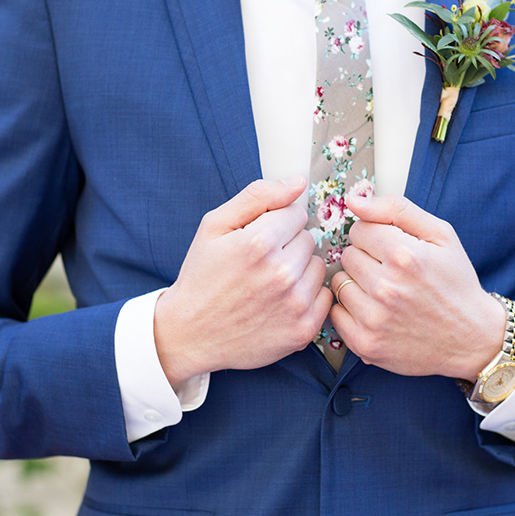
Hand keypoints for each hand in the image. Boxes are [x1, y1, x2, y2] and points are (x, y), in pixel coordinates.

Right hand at [154, 176, 331, 386]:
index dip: (275, 223)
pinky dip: (306, 297)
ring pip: (318, 266)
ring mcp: (294, 304)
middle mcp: (281, 273)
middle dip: (287, 246)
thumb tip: (298, 182)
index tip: (258, 239)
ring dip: (299, 270)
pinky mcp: (303, 329)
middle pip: (308, 239)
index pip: (295, 213)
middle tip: (260, 264)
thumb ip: (258, 196)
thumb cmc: (202, 276)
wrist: (190, 334)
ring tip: (269, 283)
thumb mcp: (215, 225)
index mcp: (258, 242)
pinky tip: (281, 302)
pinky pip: (324, 296)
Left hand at [329, 194, 504, 378]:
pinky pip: (336, 313)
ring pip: (339, 283)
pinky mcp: (365, 343)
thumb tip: (353, 200)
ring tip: (385, 293)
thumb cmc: (456, 282)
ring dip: (357, 284)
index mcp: (404, 255)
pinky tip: (375, 311)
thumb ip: (395, 209)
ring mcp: (374, 319)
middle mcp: (387, 288)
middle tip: (392, 272)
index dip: (375, 236)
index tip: (391, 249)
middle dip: (366, 259)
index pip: (359, 229)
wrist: (472, 338)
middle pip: (347, 255)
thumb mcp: (440, 234)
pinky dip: (351, 310)